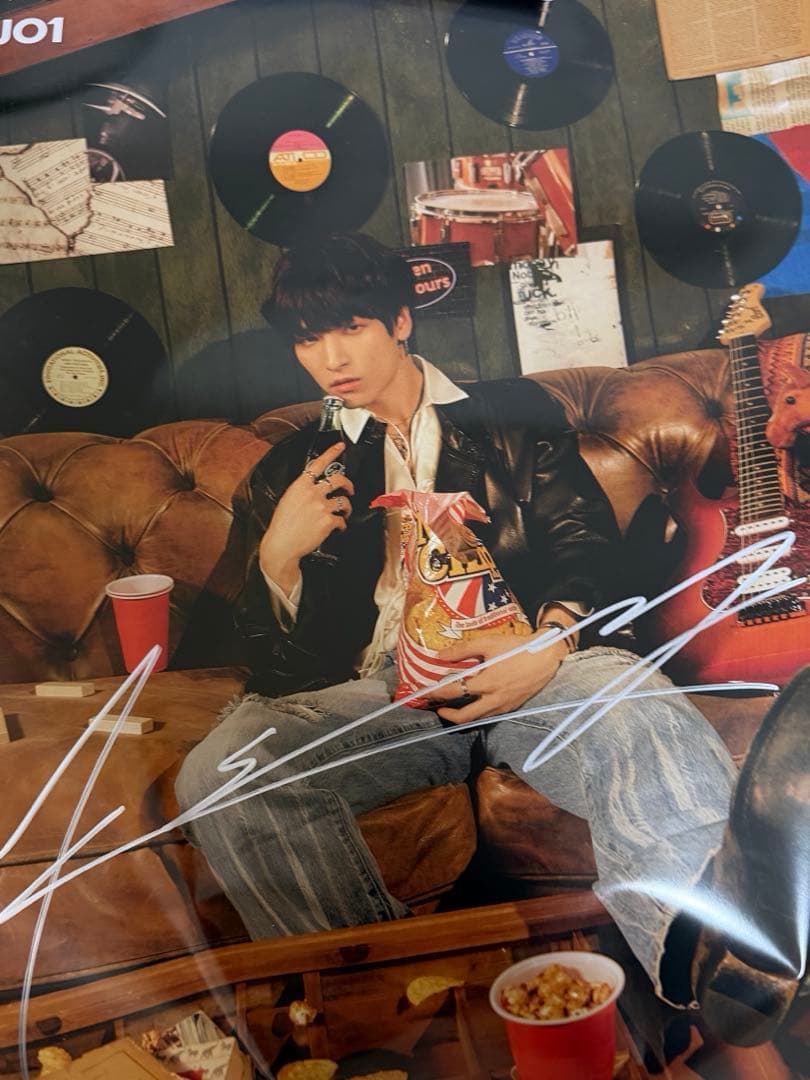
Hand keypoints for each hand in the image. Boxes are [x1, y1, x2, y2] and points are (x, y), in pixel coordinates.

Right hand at [259, 442, 353, 588]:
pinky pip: (341, 520)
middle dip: (348, 484)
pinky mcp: (328, 521)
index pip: (318, 463)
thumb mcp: (287, 501)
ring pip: (343, 501)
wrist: (282, 545)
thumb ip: (302, 492)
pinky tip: (338, 528)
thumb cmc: (282, 526)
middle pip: (338, 479)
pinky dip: (341, 525)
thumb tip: (313, 489)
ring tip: (344, 512)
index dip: (331, 452)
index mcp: (300, 486)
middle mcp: (312, 493)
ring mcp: (321, 507)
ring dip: (346, 508)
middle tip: (350, 489)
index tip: (340, 446)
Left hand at [428, 630, 568, 724]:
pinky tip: (473, 702)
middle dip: (446, 714)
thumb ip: (462, 651)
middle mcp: (494, 699)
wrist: (547, 656)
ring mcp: (504, 706)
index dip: (435, 693)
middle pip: (464, 717)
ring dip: (461, 715)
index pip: (454, 692)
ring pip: (477, 719)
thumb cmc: (517, 648)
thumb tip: (440, 656)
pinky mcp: (512, 707)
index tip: (423, 692)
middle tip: (436, 706)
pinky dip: (476, 712)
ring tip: (451, 706)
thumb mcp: (488, 643)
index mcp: (486, 683)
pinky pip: (489, 715)